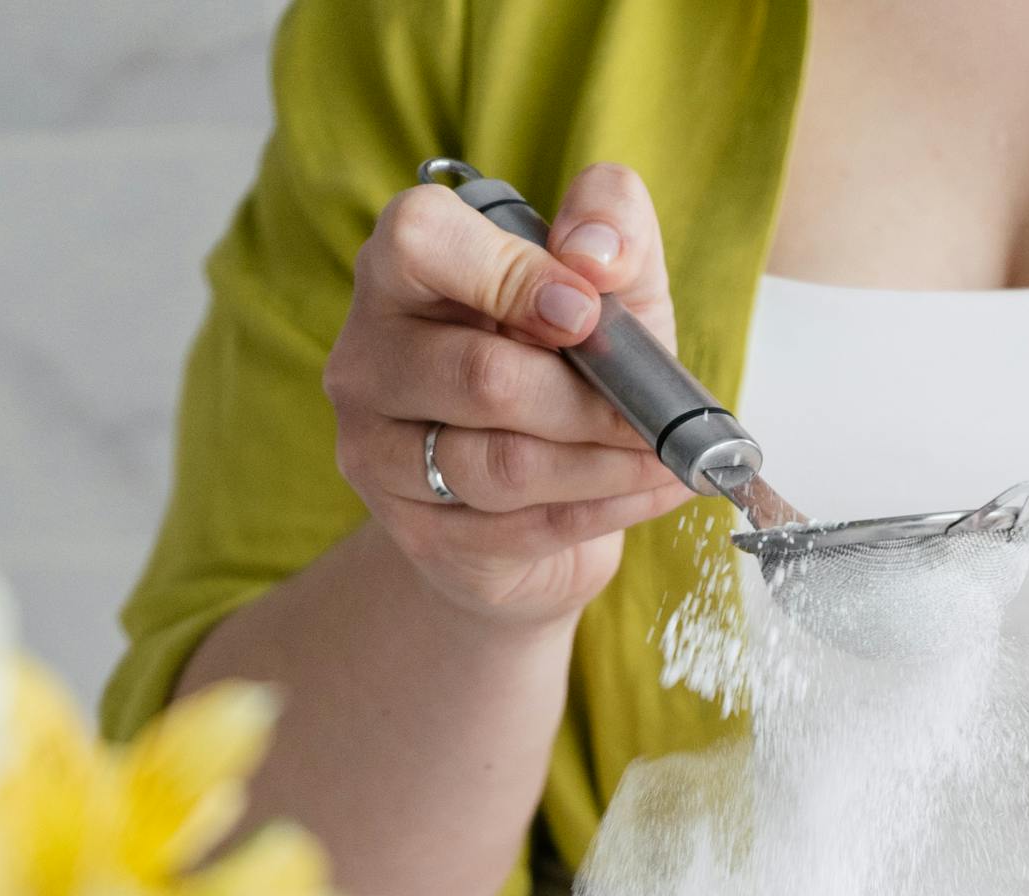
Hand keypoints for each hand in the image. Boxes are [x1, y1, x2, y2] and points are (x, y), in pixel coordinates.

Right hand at [324, 162, 687, 627]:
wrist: (535, 509)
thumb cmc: (569, 370)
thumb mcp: (609, 282)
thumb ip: (612, 224)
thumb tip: (594, 252)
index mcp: (400, 271)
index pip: (421, 239)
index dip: (513, 274)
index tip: (587, 312)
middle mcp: (368, 359)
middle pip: (482, 377)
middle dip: (588, 400)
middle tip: (651, 414)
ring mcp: (380, 455)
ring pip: (505, 465)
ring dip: (605, 463)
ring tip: (660, 457)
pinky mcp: (419, 536)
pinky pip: (526, 527)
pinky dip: (605, 509)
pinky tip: (647, 491)